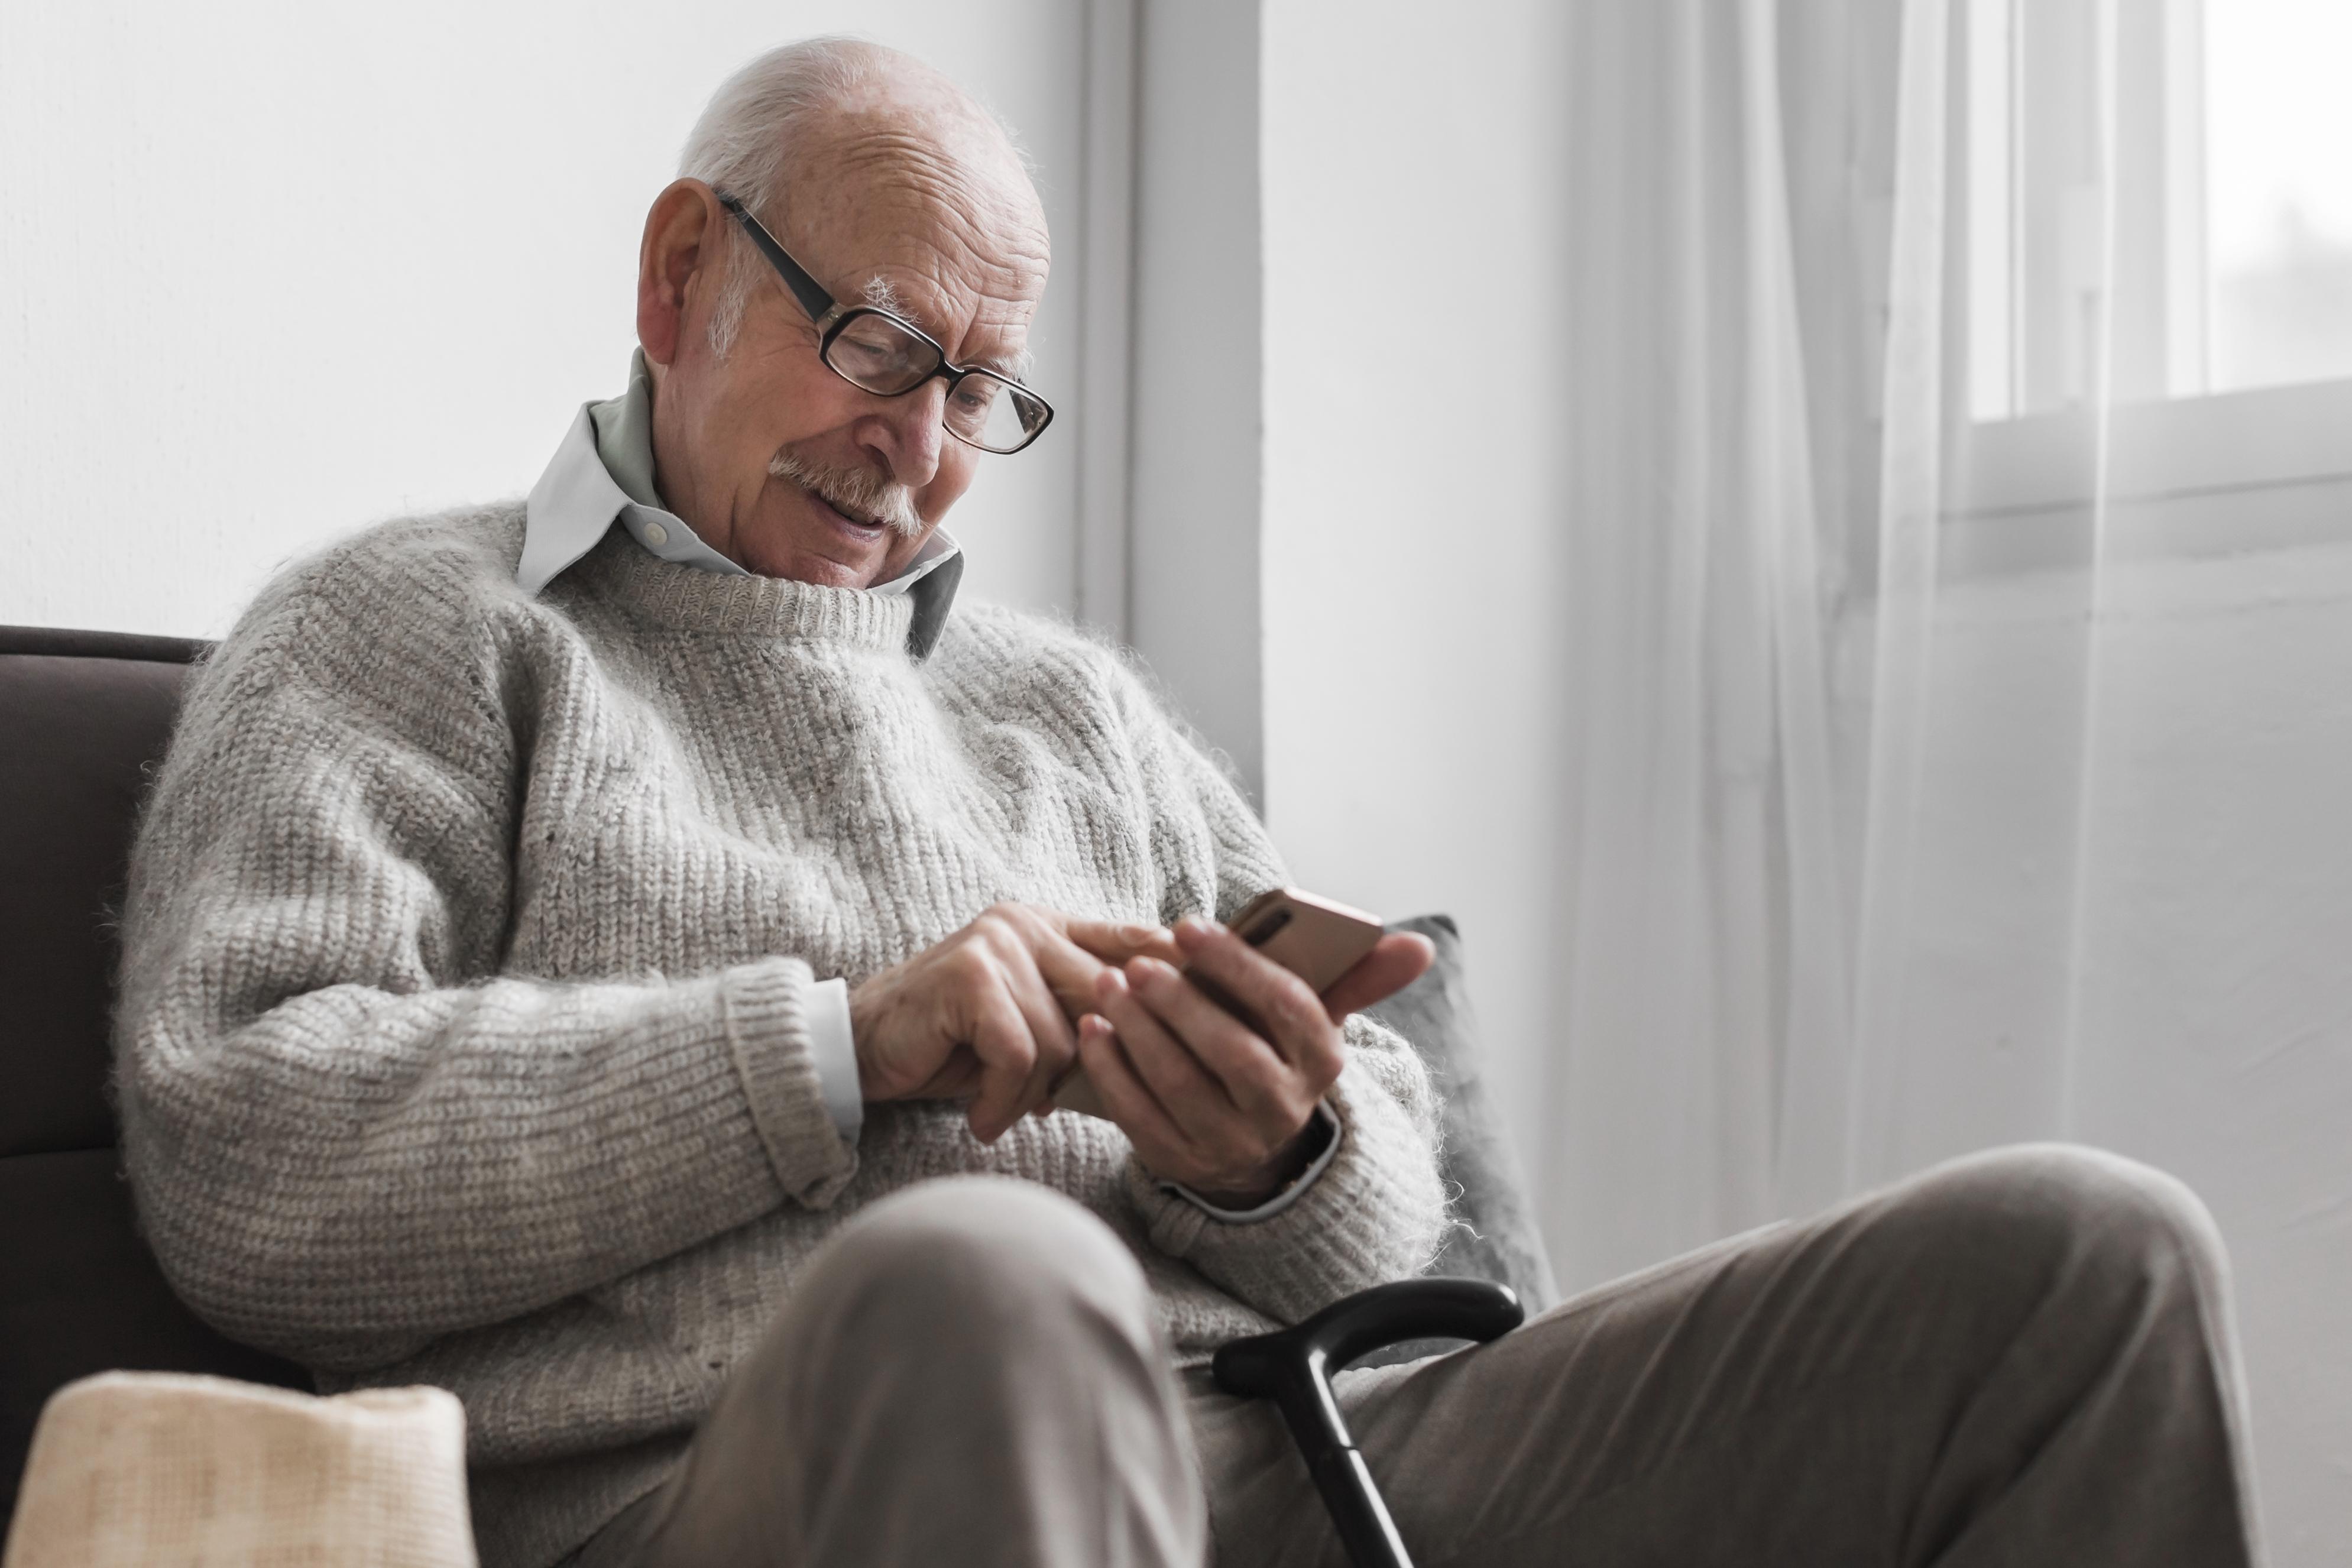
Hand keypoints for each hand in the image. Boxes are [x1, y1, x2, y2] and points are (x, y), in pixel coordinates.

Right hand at [849, 904, 1182, 1142]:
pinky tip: (981, 1116)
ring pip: (1063, 1039)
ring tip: (998, 1108)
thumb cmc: (948, 1047)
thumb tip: (1163, 1039)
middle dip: (1102, 1059)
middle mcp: (1025, 924)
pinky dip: (1002, 1098)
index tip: (1209, 998)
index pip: (1129, 940)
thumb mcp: (1026, 1024)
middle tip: (1070, 1105)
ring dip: (1032, 1093)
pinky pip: (1020, 1055)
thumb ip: (1080, 1015)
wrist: (859, 1052)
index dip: (1171, 969)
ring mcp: (997, 945)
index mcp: (1045, 926)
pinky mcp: (971, 978)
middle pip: (1107, 997)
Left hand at [1076, 916, 1433, 1204]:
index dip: (1239, 967)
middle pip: (1233, 1054)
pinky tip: (1092, 1029)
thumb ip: (1356, 977)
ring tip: (1107, 985)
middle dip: (1181, 1005)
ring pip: (1181, 1086)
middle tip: (1136, 963)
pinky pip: (1140, 1117)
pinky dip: (1111, 1070)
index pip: (1290, 1008)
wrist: (1253, 1146)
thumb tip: (1421, 945)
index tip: (1189, 927)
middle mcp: (1283, 1109)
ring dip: (1138, 1032)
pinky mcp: (1181, 1163)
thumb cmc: (1274, 1051)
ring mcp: (1231, 1143)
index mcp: (1321, 1062)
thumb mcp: (1314, 1018)